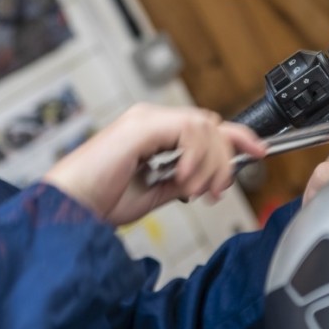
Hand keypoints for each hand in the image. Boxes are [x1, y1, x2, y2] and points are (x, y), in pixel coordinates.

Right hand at [44, 104, 266, 225]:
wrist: (69, 209)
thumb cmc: (97, 202)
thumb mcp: (152, 194)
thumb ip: (179, 181)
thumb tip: (205, 181)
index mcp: (151, 133)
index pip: (205, 126)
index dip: (237, 137)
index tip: (259, 153)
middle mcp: (149, 120)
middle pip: (211, 124)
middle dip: (224, 160)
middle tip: (215, 191)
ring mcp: (145, 119)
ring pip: (205, 126)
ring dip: (210, 164)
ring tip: (193, 190)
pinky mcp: (141, 127)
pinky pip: (188, 131)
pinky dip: (195, 158)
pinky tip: (181, 180)